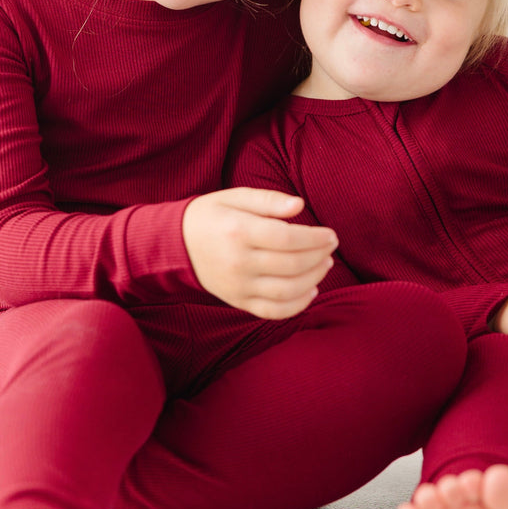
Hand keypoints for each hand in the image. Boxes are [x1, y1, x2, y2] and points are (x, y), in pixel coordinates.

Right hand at [182, 188, 337, 318]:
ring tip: (325, 265)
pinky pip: (273, 311)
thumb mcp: (236, 197)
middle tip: (332, 246)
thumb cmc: (212, 215)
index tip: (331, 234)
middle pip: (291, 264)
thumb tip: (300, 205)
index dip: (315, 238)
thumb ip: (269, 199)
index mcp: (239, 231)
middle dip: (319, 256)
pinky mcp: (238, 301)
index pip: (287, 238)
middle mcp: (238, 262)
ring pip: (287, 290)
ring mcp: (238, 286)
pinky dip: (297, 305)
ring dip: (314, 279)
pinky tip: (311, 290)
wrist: (176, 245)